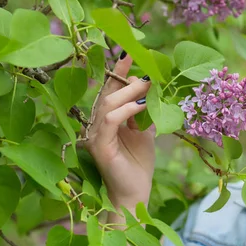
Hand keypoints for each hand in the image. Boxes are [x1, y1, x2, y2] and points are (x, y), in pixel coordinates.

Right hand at [84, 52, 154, 208]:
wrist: (135, 193)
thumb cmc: (138, 165)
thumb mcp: (145, 133)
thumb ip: (144, 113)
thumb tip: (150, 90)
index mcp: (106, 120)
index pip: (110, 90)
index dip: (119, 71)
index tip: (131, 52)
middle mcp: (96, 125)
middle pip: (107, 92)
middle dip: (125, 76)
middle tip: (148, 72)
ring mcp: (94, 135)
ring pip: (108, 103)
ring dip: (129, 92)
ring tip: (147, 86)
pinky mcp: (99, 146)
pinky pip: (110, 120)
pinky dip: (126, 110)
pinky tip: (141, 105)